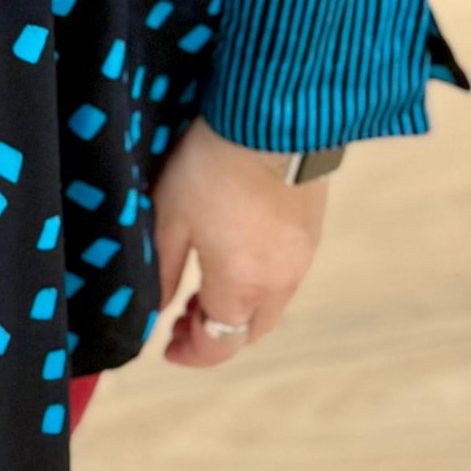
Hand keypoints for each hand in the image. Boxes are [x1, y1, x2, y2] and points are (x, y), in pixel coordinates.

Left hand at [151, 115, 329, 367]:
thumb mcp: (172, 217)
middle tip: (183, 317)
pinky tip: (237, 252)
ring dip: (238, 305)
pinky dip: (259, 279)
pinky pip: (285, 274)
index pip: (219, 344)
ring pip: (270, 303)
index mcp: (242, 287)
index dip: (191, 353)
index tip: (167, 347)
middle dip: (215, 333)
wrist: (271, 117)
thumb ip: (165, 270)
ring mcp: (302, 256)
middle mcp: (281, 282)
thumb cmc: (212, 165)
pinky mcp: (312, 230)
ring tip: (204, 284)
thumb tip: (158, 311)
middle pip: (249, 330)